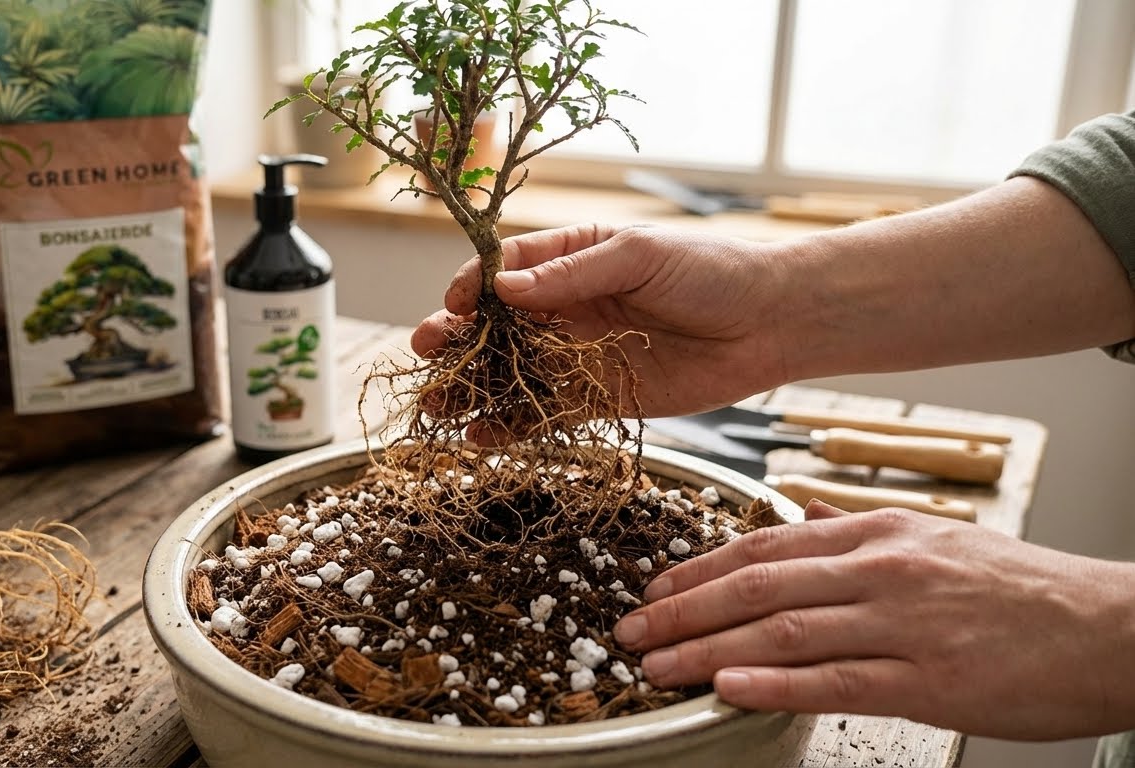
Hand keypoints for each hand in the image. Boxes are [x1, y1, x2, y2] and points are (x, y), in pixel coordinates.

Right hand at [410, 224, 792, 416]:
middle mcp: (568, 306)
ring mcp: (580, 355)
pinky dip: (512, 424)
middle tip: (425, 353)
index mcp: (573, 257)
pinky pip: (545, 413)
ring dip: (474, 387)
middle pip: (496, 325)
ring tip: (439, 404)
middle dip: (457, 338)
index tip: (453, 304)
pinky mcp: (599, 399)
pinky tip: (481, 435)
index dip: (472, 286)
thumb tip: (505, 289)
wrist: (771, 323)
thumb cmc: (711, 271)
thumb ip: (573, 273)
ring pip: (512, 373)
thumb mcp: (639, 255)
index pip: (505, 270)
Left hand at [613, 501, 1134, 739]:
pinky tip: (728, 686)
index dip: (700, 566)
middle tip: (628, 628)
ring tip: (654, 664)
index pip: (766, 542)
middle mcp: (882, 569)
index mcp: (879, 532)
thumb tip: (801, 507)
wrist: (1112, 627)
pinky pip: (836, 680)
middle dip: (682, 608)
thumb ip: (858, 526)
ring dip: (706, 648)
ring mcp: (904, 624)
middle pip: (758, 583)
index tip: (655, 585)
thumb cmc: (1022, 588)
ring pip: (783, 630)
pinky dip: (774, 683)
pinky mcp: (931, 682)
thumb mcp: (936, 536)